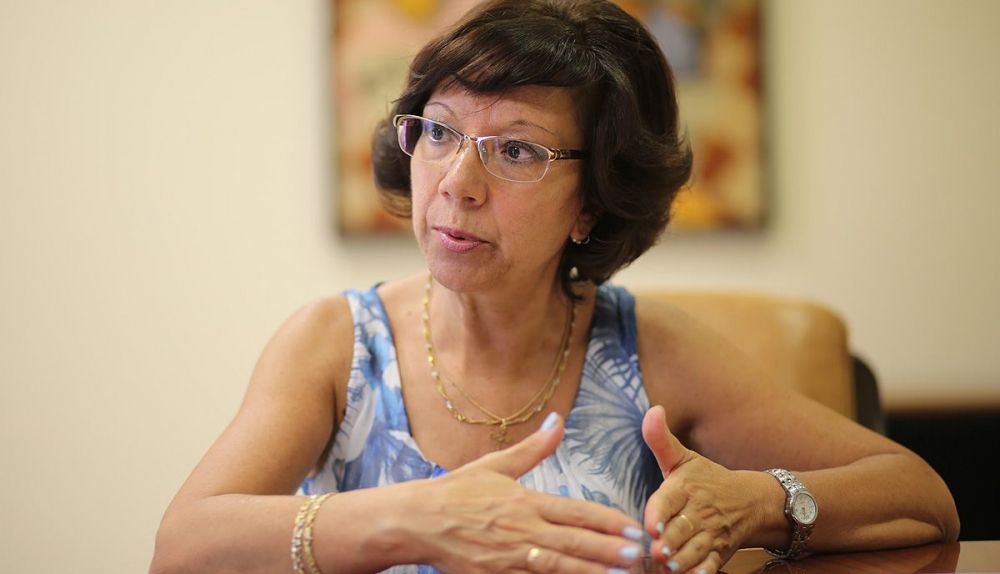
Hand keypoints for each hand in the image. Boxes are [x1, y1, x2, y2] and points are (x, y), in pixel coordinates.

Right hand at [405, 413, 645, 573]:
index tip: (631, 526)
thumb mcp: (495, 465)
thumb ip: (532, 449)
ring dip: (590, 571)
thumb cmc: (456, 492)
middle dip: (607, 550)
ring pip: (559, 568)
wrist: (417, 521)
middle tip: (636, 554)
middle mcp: (522, 531)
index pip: (575, 511)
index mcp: (525, 501)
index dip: (606, 520)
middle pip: (574, 542)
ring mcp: (510, 558)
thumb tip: (558, 421)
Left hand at [641, 406, 757, 573]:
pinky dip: (704, 572)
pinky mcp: (720, 552)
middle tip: (657, 551)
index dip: (660, 512)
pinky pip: (713, 565)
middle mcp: (699, 511)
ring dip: (683, 559)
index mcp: (686, 486)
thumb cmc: (707, 479)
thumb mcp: (683, 458)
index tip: (651, 524)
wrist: (751, 501)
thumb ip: (660, 439)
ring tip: (669, 565)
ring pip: (696, 549)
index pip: (670, 499)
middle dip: (669, 541)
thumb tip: (652, 410)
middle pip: (682, 528)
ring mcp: (711, 533)